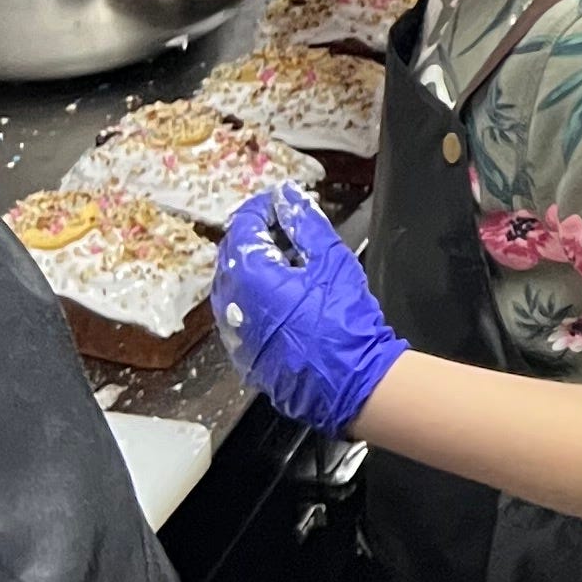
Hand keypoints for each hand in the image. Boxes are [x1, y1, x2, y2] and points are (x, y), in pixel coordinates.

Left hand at [213, 184, 406, 434]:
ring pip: (232, 287)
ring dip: (253, 268)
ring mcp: (234, 334)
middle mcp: (231, 305)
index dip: (259, 210)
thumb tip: (289, 199)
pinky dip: (254, 298)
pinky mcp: (244, 355)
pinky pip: (238, 315)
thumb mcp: (332, 261)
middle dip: (254, 237)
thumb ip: (306, 224)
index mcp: (250, 277)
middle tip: (283, 226)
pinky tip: (283, 296)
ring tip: (287, 260)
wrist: (350, 381)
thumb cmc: (344, 323)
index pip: (242, 228)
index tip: (278, 203)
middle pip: (232, 257)